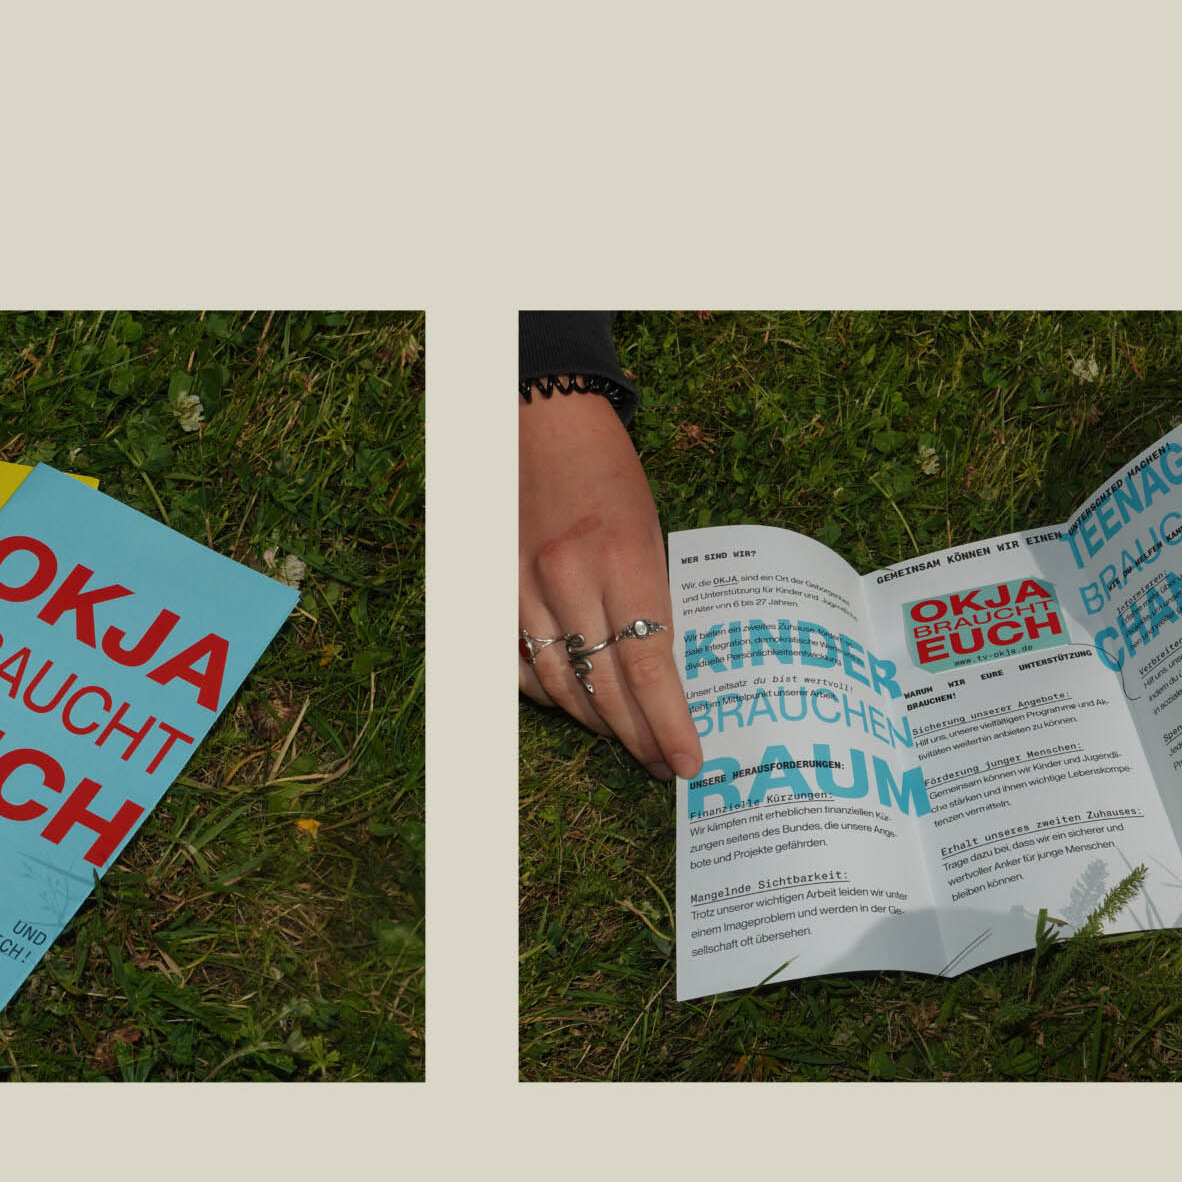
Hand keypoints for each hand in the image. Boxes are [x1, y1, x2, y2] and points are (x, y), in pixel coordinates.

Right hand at [519, 392, 702, 780]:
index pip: (649, 668)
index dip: (669, 725)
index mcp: (622, 559)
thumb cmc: (609, 472)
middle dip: (637, 735)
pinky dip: (546, 692)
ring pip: (559, 685)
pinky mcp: (494, 590)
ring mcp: (523, 587)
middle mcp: (568, 579)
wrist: (543, 420)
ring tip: (624, 738)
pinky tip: (571, 703)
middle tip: (660, 760)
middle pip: (604, 688)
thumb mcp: (651, 533)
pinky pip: (518, 664)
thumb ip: (651, 598)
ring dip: (594, 721)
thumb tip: (665, 673)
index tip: (687, 761)